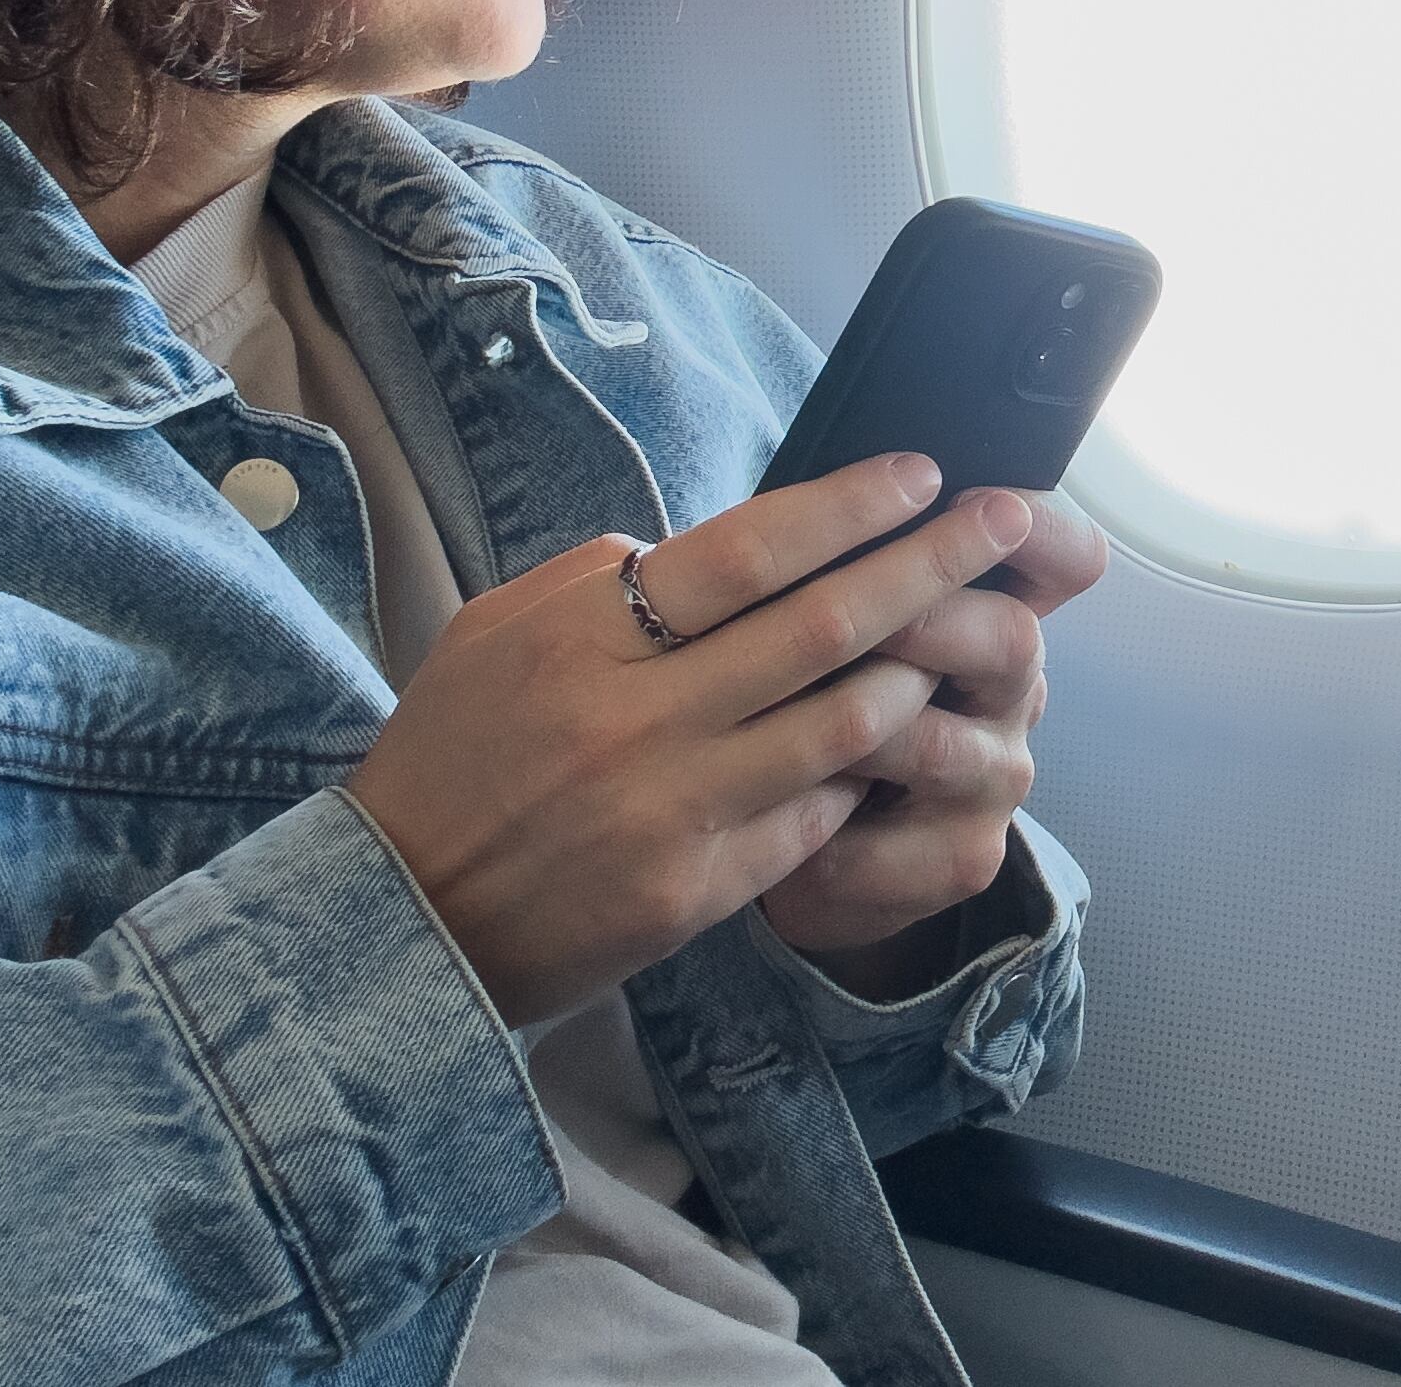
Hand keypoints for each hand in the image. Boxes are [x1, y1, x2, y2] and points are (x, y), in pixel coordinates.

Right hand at [342, 452, 1036, 1025]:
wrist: (399, 925)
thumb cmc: (447, 762)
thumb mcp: (492, 635)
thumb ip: (595, 580)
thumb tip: (691, 545)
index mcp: (582, 639)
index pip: (747, 552)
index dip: (847, 507)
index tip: (921, 474)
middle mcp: (637, 720)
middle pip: (822, 626)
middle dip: (929, 564)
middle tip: (1002, 521)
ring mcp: (674, 811)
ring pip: (842, 725)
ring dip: (917, 671)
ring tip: (964, 632)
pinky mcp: (698, 892)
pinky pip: (814, 817)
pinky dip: (860, 772)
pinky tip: (895, 740)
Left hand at [759, 489, 1105, 993]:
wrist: (813, 839)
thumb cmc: (817, 696)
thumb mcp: (836, 617)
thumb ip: (846, 563)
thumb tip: (817, 486)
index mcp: (994, 610)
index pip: (1064, 558)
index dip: (1043, 528)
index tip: (991, 501)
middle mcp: (1013, 692)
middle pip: (1013, 638)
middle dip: (931, 616)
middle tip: (863, 609)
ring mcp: (995, 778)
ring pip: (945, 744)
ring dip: (863, 726)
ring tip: (783, 715)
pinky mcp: (964, 858)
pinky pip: (903, 845)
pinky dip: (833, 832)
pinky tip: (779, 815)